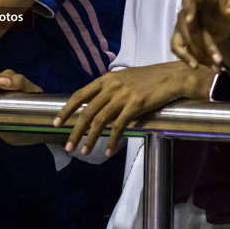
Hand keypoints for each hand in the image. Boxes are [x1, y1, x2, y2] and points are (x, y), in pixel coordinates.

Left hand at [53, 62, 211, 156]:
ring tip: (84, 151)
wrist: (172, 76)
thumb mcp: (124, 79)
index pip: (80, 95)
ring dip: (90, 138)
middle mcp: (111, 86)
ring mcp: (123, 96)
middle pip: (87, 112)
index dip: (66, 109)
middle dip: (75, 130)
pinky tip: (109, 150)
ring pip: (100, 121)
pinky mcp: (135, 105)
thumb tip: (95, 108)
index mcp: (106, 79)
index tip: (56, 122)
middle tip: (69, 146)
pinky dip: (112, 140)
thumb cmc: (149, 79)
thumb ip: (109, 91)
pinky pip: (119, 126)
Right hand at [170, 0, 229, 70]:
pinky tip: (210, 67)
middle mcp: (185, 13)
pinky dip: (192, 61)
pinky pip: (180, 52)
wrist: (225, 21)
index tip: (190, 20)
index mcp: (198, 0)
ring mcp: (180, 27)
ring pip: (180, 43)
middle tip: (219, 60)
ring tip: (214, 69)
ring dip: (194, 57)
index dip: (188, 10)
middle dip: (203, 46)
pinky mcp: (180, 40)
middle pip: (188, 29)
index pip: (188, 2)